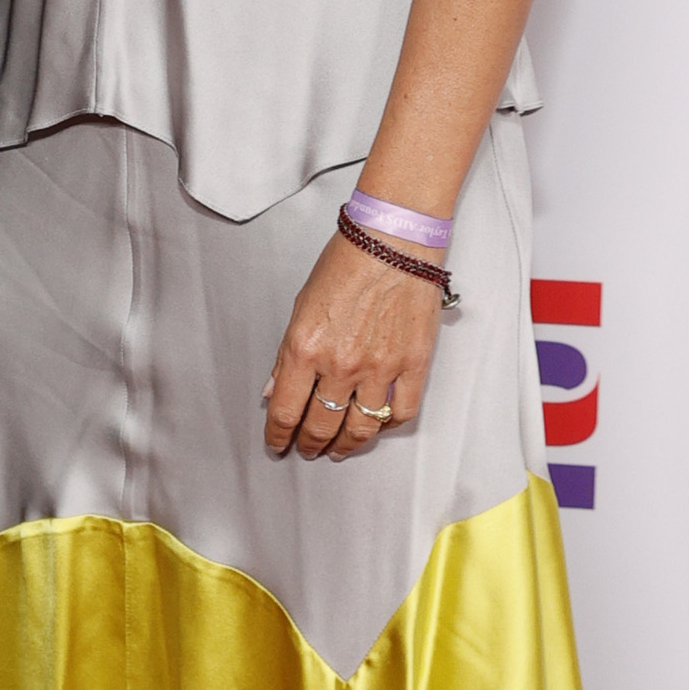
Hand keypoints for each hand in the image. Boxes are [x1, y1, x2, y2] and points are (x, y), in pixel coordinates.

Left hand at [262, 230, 443, 460]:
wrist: (394, 241)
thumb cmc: (347, 262)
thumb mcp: (300, 306)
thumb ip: (286, 355)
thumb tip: (275, 389)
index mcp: (305, 349)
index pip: (285, 411)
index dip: (279, 435)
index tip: (278, 442)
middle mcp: (340, 365)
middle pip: (321, 426)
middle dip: (309, 443)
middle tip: (306, 448)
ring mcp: (379, 369)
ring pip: (360, 428)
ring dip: (346, 445)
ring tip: (338, 449)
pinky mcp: (413, 365)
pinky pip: (401, 412)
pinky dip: (387, 426)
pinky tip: (376, 426)